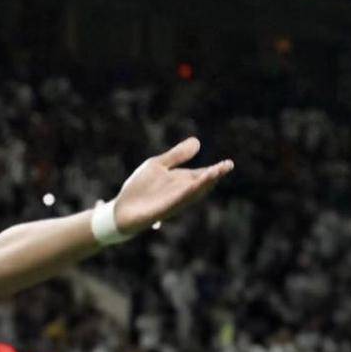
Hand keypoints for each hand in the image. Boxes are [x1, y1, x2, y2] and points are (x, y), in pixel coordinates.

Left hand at [113, 137, 233, 235]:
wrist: (121, 209)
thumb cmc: (139, 188)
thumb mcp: (157, 165)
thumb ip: (176, 155)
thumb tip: (198, 141)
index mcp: (181, 181)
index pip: (202, 174)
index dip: (215, 169)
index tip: (229, 163)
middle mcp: (181, 192)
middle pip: (201, 183)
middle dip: (213, 175)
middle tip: (227, 166)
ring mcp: (173, 201)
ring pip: (192, 192)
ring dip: (203, 183)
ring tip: (216, 172)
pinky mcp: (162, 210)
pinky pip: (177, 201)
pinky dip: (186, 193)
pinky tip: (193, 186)